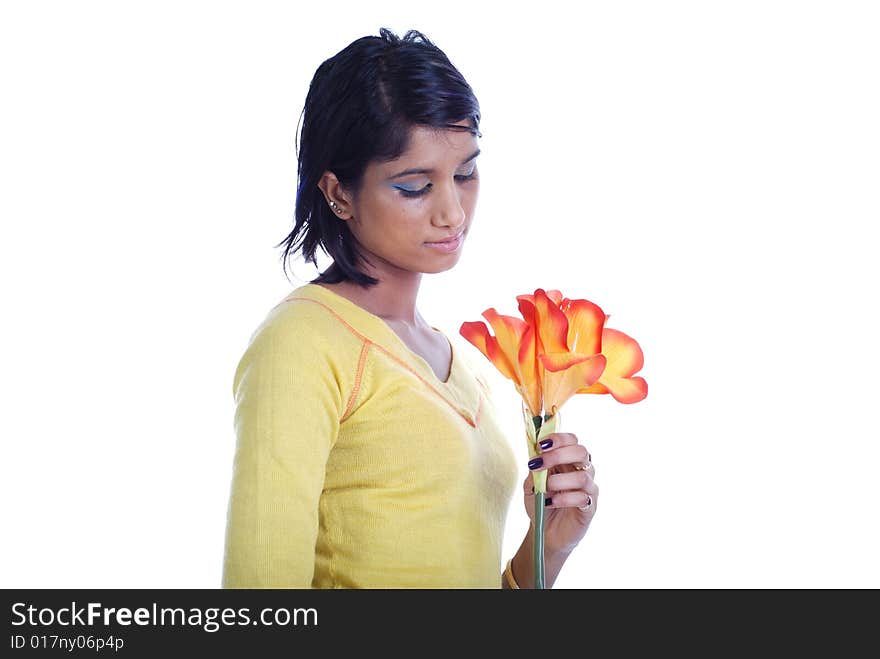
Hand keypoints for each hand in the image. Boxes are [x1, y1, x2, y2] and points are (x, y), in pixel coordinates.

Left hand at [522, 432, 597, 554]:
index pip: (571, 440)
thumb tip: (535, 454)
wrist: (546, 532)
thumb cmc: (541, 503)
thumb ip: (535, 470)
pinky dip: (564, 499)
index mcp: (568, 461)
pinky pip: (583, 498)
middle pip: (581, 452)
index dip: (559, 438)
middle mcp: (582, 471)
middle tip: (539, 464)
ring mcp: (588, 489)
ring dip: (559, 480)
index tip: (541, 444)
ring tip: (544, 489)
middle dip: (558, 455)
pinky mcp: (590, 507)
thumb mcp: (531, 485)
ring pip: (582, 476)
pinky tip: (551, 503)